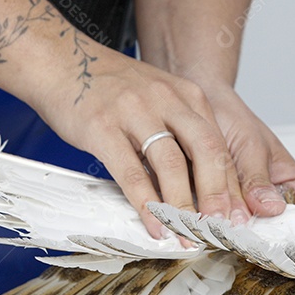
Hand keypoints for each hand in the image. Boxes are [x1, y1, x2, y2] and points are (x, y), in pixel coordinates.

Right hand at [31, 42, 247, 237]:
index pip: (219, 146)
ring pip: (171, 165)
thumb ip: (181, 133)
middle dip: (217, 196)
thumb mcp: (157, 99)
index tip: (238, 216)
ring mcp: (134, 112)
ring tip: (189, 234)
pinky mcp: (102, 127)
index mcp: (187, 96)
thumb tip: (204, 184)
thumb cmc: (108, 88)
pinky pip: (130, 172)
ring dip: (182, 206)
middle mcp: (166, 100)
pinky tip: (154, 224)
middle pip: (205, 152)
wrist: (56, 60)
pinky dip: (146, 204)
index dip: (232, 186)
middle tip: (222, 228)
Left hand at [199, 82, 294, 215]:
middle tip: (222, 228)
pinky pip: (209, 214)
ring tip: (202, 220)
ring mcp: (238, 200)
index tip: (252, 231)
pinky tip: (190, 214)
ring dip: (216, 222)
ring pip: (231, 221)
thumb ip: (257, 179)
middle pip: (258, 224)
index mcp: (287, 182)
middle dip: (239, 227)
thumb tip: (272, 208)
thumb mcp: (251, 146)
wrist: (198, 99)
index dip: (271, 227)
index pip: (289, 216)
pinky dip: (199, 213)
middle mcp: (265, 195)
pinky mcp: (212, 200)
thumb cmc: (231, 115)